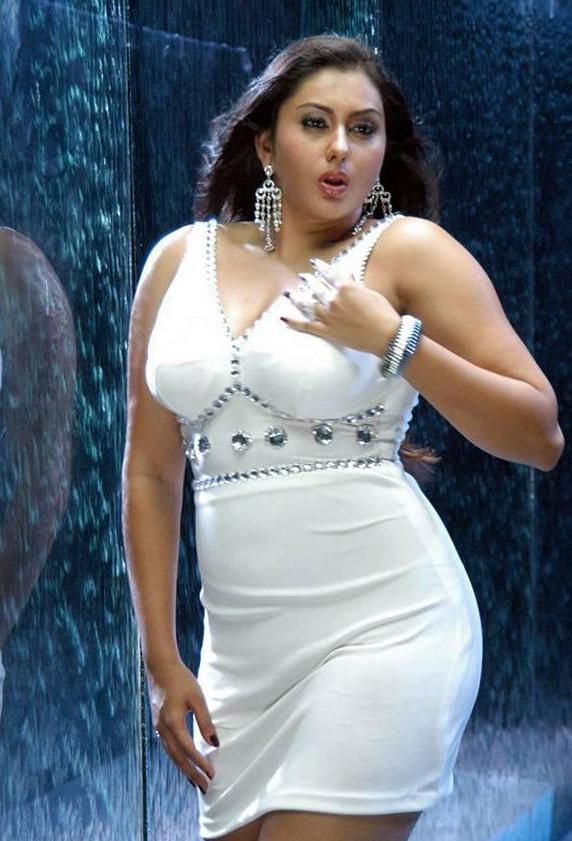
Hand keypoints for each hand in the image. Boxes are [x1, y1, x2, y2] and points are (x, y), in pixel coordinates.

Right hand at [147, 659, 217, 793]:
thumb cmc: (181, 681)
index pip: (188, 749)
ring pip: (172, 755)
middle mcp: (163, 729)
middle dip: (192, 774)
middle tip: (205, 788)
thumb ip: (205, 721)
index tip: (211, 774)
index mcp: (173, 722)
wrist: (161, 669)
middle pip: (178, 758)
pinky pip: (169, 748)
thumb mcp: (197, 699)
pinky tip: (185, 764)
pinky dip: (177, 759)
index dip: (200, 763)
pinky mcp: (159, 725)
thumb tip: (214, 743)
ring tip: (196, 781)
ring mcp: (159, 728)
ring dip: (184, 769)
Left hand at [282, 257, 400, 355]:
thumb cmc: (383, 313)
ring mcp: (328, 315)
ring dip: (298, 297)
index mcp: (345, 287)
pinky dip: (293, 321)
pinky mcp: (326, 330)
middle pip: (316, 287)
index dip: (320, 268)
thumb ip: (355, 286)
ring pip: (308, 303)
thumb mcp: (371, 293)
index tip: (314, 263)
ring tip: (291, 293)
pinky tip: (283, 317)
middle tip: (303, 277)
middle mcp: (333, 299)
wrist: (386, 335)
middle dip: (309, 281)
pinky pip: (305, 325)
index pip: (328, 274)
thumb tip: (347, 278)